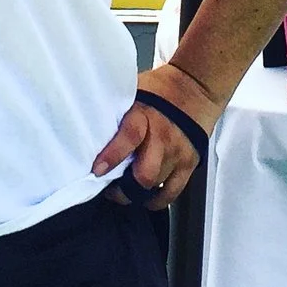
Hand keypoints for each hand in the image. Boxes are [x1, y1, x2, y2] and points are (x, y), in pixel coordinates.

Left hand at [93, 61, 222, 212]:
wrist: (196, 87)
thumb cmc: (161, 89)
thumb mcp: (135, 92)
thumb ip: (117, 111)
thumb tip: (90, 123)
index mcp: (144, 115)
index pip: (129, 137)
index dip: (113, 155)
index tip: (98, 169)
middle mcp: (162, 137)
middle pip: (144, 174)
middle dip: (123, 188)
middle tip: (111, 189)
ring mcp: (177, 152)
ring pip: (155, 185)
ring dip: (137, 192)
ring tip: (126, 189)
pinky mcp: (189, 163)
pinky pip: (172, 192)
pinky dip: (157, 199)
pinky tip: (147, 196)